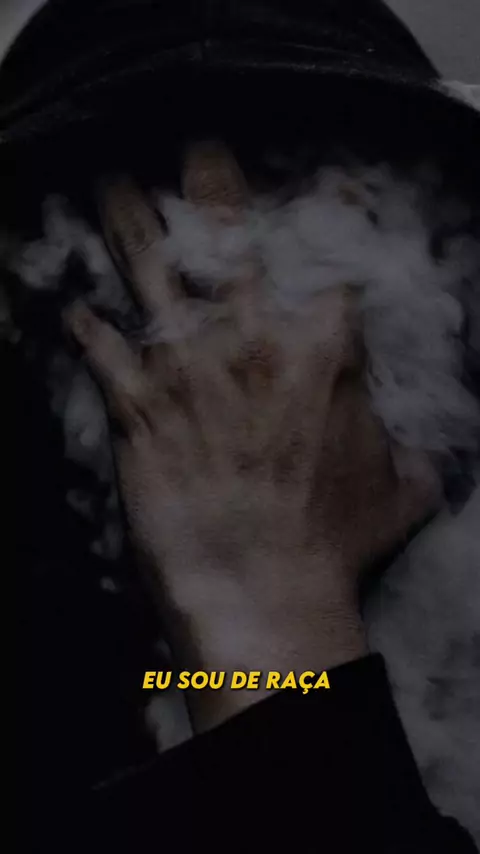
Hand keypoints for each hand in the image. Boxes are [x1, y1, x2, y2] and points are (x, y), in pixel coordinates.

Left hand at [65, 141, 439, 730]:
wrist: (264, 587)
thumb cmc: (332, 543)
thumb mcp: (399, 492)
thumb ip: (410, 457)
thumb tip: (426, 457)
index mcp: (323, 354)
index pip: (333, 262)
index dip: (334, 216)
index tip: (329, 187)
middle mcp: (252, 345)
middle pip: (229, 245)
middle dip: (214, 191)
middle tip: (199, 154)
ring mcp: (191, 372)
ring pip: (154, 278)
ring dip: (132, 229)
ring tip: (114, 191)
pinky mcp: (141, 410)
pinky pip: (105, 355)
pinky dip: (86, 331)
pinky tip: (73, 311)